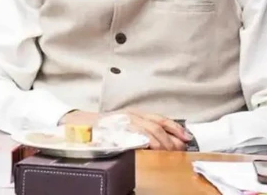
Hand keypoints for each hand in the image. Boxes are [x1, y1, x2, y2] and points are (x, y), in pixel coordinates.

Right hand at [59, 109, 189, 150]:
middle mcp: (131, 115)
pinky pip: (135, 135)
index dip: (175, 128)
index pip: (160, 119)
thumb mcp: (125, 124)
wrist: (79, 123)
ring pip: (149, 130)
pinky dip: (146, 142)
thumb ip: (142, 130)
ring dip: (161, 142)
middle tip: (178, 150)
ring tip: (167, 152)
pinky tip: (151, 148)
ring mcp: (123, 122)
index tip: (187, 138)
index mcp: (135, 113)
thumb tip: (165, 141)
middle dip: (170, 139)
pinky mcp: (116, 130)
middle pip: (157, 125)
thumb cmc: (103, 127)